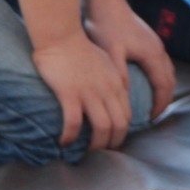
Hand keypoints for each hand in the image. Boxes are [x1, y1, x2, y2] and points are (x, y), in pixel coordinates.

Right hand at [32, 31, 134, 149]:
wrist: (62, 36)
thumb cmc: (80, 48)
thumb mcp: (106, 62)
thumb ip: (111, 79)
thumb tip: (113, 94)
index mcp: (116, 83)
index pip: (127, 115)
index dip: (121, 133)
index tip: (111, 142)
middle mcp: (107, 89)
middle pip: (119, 125)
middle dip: (111, 144)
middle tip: (100, 153)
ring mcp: (90, 92)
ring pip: (102, 127)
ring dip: (95, 145)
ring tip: (85, 152)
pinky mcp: (70, 93)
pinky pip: (74, 123)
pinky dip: (71, 137)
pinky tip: (64, 141)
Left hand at [85, 0, 175, 121]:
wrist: (107, 3)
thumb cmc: (106, 27)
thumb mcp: (111, 55)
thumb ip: (120, 76)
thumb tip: (125, 98)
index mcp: (152, 55)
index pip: (163, 86)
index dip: (159, 104)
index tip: (150, 119)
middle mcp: (159, 50)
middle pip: (170, 79)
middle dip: (164, 99)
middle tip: (153, 116)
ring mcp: (156, 44)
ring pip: (167, 71)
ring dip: (163, 88)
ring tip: (151, 102)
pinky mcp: (150, 40)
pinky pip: (161, 64)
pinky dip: (159, 77)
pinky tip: (146, 82)